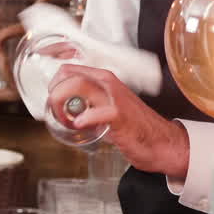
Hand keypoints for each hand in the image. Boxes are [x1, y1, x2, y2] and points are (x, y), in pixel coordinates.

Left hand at [47, 63, 188, 180]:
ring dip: (61, 103)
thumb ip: (88, 105)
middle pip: (68, 75)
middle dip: (54, 93)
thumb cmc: (135, 128)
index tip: (51, 100)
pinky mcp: (120, 115)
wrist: (162, 143)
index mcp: (104, 80)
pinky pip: (97, 112)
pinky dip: (84, 118)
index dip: (54, 83)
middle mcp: (108, 84)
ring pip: (78, 86)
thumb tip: (65, 109)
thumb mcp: (106, 109)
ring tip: (64, 119)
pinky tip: (79, 125)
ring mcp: (114, 98)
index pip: (69, 70)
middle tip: (56, 112)